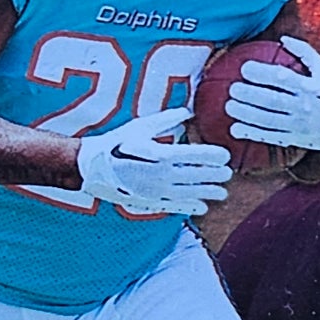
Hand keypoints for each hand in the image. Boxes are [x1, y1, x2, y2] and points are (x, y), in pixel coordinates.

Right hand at [76, 112, 233, 218]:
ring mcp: (157, 190)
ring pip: (190, 193)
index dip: (213, 155)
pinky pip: (175, 206)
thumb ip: (167, 120)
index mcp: (162, 154)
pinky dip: (190, 207)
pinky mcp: (149, 201)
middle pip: (197, 175)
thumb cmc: (117, 143)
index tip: (225, 155)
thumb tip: (187, 112)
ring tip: (222, 192)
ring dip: (208, 193)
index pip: (196, 155)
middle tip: (228, 173)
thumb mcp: (141, 127)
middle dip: (215, 175)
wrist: (92, 167)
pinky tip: (202, 207)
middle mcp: (162, 174)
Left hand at [224, 36, 319, 156]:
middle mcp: (303, 107)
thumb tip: (282, 38)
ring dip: (247, 114)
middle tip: (233, 88)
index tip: (245, 68)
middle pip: (272, 101)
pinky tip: (234, 130)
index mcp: (310, 87)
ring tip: (229, 106)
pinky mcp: (294, 139)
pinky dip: (251, 134)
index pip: (282, 79)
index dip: (262, 73)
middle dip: (250, 95)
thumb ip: (304, 52)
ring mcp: (298, 125)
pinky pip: (270, 137)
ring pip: (268, 120)